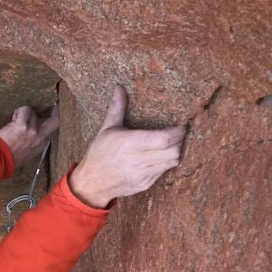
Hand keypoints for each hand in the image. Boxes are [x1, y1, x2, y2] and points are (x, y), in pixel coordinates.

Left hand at [0, 104, 57, 157]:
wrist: (1, 159)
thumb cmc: (12, 157)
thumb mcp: (30, 153)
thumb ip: (36, 142)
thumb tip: (38, 132)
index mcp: (42, 144)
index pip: (53, 129)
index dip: (54, 120)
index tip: (54, 113)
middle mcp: (39, 136)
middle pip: (54, 120)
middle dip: (55, 112)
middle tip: (52, 105)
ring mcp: (32, 130)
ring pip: (34, 113)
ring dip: (25, 114)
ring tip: (17, 120)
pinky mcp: (22, 125)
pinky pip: (25, 110)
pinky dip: (19, 111)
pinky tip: (14, 117)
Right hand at [65, 85, 184, 207]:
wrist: (91, 183)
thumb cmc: (99, 153)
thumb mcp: (106, 129)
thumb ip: (117, 108)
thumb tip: (119, 88)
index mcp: (129, 143)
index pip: (164, 139)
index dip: (177, 132)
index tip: (180, 125)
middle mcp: (137, 160)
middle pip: (173, 151)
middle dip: (179, 141)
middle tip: (178, 133)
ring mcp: (142, 174)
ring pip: (171, 162)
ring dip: (174, 152)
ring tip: (171, 144)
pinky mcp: (145, 184)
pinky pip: (163, 172)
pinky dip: (165, 162)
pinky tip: (159, 156)